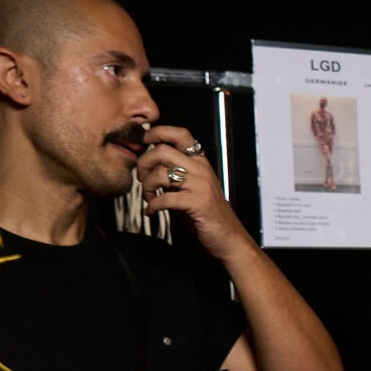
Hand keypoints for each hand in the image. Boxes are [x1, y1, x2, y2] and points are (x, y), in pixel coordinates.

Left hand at [135, 125, 252, 261]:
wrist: (228, 238)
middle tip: (142, 178)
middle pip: (162, 150)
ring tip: (149, 198)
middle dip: (143, 163)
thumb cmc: (206, 214)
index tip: (144, 142)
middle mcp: (201, 169)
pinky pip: (165, 198)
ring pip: (160, 173)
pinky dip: (152, 206)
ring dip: (147, 187)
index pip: (180, 134)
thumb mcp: (190, 187)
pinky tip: (151, 212)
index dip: (158, 133)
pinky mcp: (198, 203)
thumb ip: (173, 174)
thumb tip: (147, 163)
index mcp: (200, 162)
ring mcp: (201, 185)